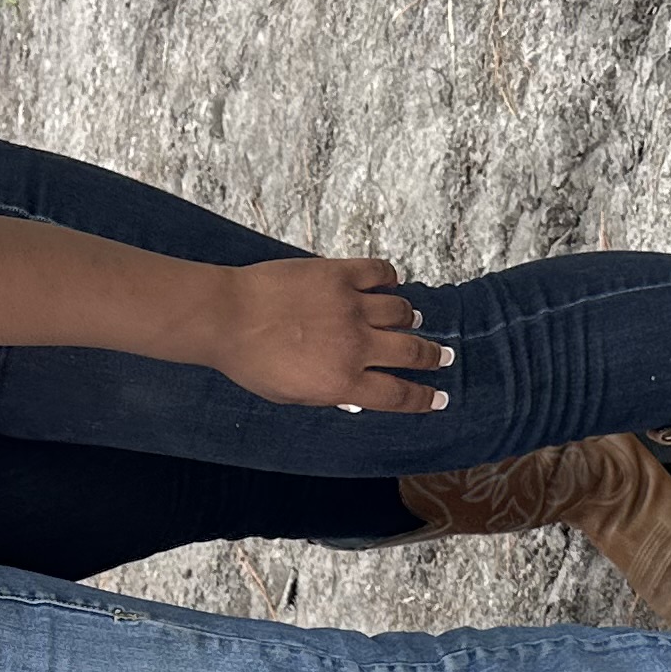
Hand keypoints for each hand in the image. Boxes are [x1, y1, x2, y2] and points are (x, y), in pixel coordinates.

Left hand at [212, 256, 451, 412]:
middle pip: (411, 353)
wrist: (226, 317)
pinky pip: (380, 272)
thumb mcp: (289, 395)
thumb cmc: (250, 361)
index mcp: (342, 383)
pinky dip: (390, 278)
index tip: (440, 399)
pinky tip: (390, 283)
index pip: (398, 396)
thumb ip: (327, 395)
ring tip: (413, 319)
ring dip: (411, 318)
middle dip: (433, 357)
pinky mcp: (340, 274)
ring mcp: (351, 307)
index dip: (424, 399)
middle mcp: (355, 346)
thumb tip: (355, 397)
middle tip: (444, 357)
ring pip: (402, 311)